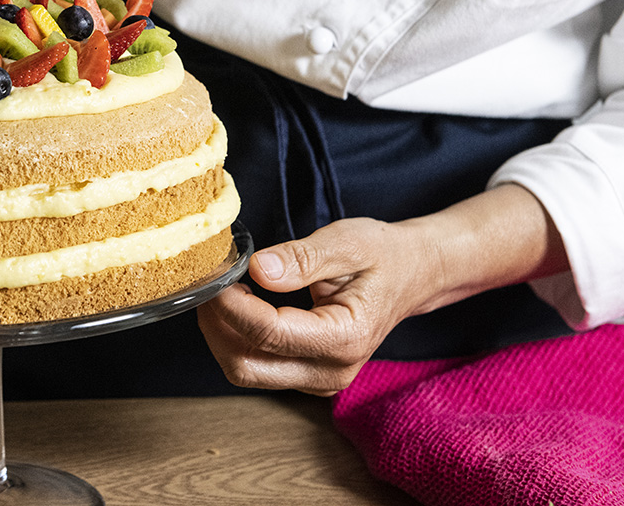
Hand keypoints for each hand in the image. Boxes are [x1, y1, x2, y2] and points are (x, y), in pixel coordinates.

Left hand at [198, 217, 436, 395]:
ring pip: (245, 371)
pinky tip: (239, 306)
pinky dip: (236, 339)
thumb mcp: (348, 242)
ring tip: (224, 291)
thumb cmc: (384, 255)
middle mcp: (331, 371)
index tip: (216, 276)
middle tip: (211, 284)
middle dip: (217, 326)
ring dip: (222, 334)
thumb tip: (258, 270)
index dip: (230, 305)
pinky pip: (256, 367)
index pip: (268, 333)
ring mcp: (318, 381)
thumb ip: (302, 257)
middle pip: (246, 366)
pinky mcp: (306, 376)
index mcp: (345, 339)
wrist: (412, 274)